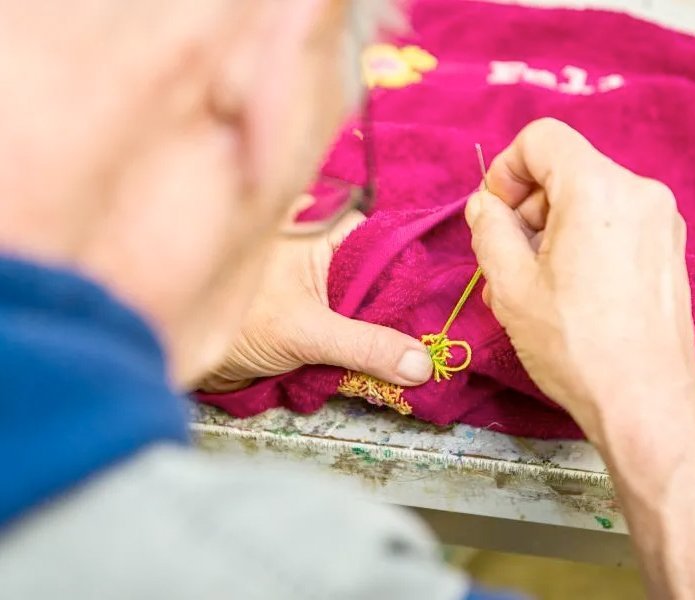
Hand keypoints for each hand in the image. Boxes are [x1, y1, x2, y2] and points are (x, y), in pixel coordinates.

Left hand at [199, 208, 432, 392]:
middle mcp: (328, 255)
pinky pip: (353, 334)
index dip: (418, 282)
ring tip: (422, 368)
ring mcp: (323, 290)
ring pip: (370, 313)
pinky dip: (367, 354)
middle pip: (384, 285)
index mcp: (327, 233)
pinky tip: (390, 373)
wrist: (174, 348)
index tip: (446, 318)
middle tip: (441, 351)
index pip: (390, 249)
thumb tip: (423, 364)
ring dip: (388, 341)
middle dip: (406, 319)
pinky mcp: (316, 321)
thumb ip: (365, 345)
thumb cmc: (234, 320)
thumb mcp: (306, 330)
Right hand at [466, 119, 694, 436]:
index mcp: (598, 189)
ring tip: (532, 282)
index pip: (542, 138)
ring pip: (587, 197)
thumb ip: (488, 228)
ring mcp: (660, 221)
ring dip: (550, 227)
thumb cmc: (574, 345)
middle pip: (565, 169)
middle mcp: (639, 192)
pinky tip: (566, 288)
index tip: (493, 213)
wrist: (644, 400)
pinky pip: (612, 222)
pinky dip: (581, 239)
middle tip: (505, 257)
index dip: (505, 169)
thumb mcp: (509, 284)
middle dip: (526, 205)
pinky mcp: (668, 248)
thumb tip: (485, 205)